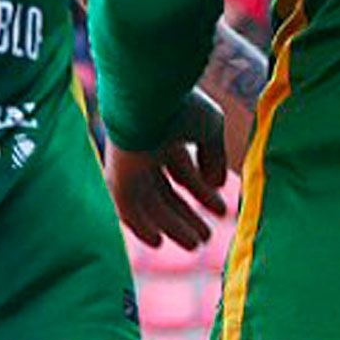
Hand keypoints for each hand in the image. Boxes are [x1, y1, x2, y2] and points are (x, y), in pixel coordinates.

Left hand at [108, 93, 228, 250]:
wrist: (150, 94)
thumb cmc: (181, 105)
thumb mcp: (209, 127)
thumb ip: (214, 156)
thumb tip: (216, 184)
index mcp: (166, 135)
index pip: (182, 170)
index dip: (201, 193)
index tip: (221, 212)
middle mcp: (145, 150)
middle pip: (164, 192)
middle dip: (185, 215)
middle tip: (204, 238)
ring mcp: (130, 162)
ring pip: (150, 202)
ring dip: (171, 225)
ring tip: (195, 245)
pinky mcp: (118, 173)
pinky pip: (125, 206)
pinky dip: (139, 225)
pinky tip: (158, 240)